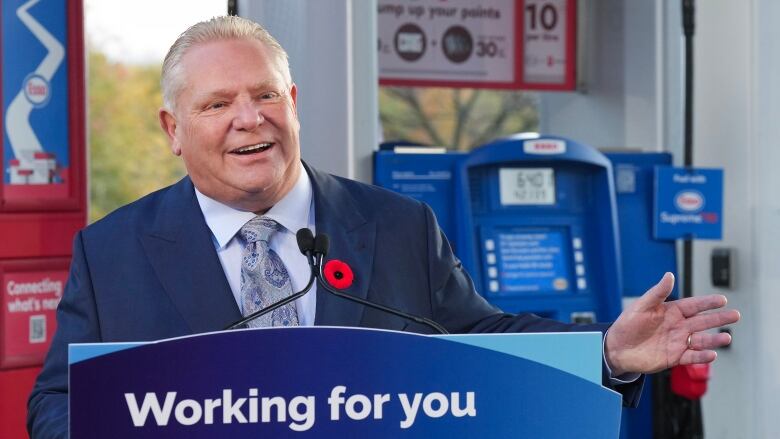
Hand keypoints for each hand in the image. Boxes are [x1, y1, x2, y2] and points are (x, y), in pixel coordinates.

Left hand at [604, 272, 739, 375]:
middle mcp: (678, 326)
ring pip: (700, 340)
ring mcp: (677, 342)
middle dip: (719, 318)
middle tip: (736, 315)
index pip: (693, 305)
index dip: (707, 302)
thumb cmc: (628, 324)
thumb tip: (669, 274)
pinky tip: (712, 354)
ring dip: (714, 340)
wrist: (617, 348)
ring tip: (727, 338)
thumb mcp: (641, 306)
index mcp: (671, 311)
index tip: (722, 299)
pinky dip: (702, 356)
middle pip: (702, 321)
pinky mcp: (674, 357)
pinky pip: (691, 356)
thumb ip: (657, 292)